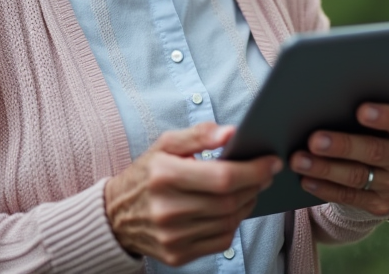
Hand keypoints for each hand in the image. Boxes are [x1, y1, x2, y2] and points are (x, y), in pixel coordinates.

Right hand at [104, 123, 281, 266]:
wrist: (116, 216)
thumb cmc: (147, 174)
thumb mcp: (165, 145)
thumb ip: (199, 134)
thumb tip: (231, 133)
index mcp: (163, 176)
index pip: (223, 177)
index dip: (254, 170)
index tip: (272, 162)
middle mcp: (167, 209)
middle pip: (230, 201)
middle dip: (255, 185)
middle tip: (265, 174)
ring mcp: (171, 236)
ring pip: (229, 222)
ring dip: (248, 203)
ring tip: (250, 189)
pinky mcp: (176, 255)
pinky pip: (221, 241)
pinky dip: (233, 224)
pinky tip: (231, 209)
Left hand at [289, 103, 388, 216]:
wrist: (388, 167)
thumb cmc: (377, 127)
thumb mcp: (381, 116)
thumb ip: (365, 107)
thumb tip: (329, 98)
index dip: (385, 116)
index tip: (361, 110)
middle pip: (375, 151)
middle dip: (342, 145)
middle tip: (314, 140)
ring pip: (358, 176)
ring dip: (325, 168)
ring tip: (299, 160)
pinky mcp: (381, 204)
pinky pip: (350, 197)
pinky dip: (325, 188)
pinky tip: (306, 179)